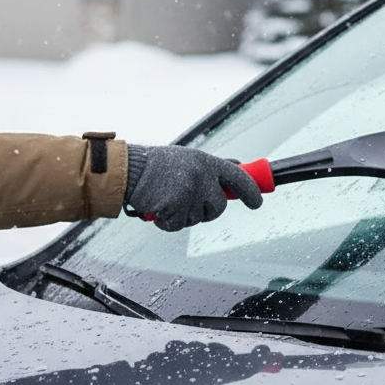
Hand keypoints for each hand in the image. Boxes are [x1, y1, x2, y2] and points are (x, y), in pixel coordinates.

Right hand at [125, 145, 262, 231]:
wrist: (127, 169)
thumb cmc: (156, 166)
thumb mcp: (188, 158)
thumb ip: (212, 167)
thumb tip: (238, 166)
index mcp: (206, 161)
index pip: (239, 177)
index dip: (251, 192)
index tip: (257, 203)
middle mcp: (202, 175)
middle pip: (218, 207)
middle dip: (206, 211)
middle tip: (187, 202)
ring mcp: (189, 191)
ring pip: (197, 218)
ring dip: (182, 215)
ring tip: (166, 198)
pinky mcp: (175, 205)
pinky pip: (178, 225)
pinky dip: (167, 223)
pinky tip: (158, 208)